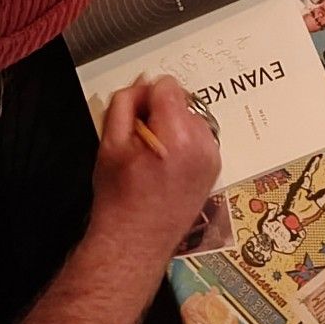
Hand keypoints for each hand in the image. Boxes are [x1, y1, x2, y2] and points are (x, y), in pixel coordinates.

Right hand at [91, 76, 220, 258]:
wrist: (136, 240)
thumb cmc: (120, 199)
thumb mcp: (110, 143)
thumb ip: (125, 102)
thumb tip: (141, 84)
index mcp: (177, 136)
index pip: (167, 85)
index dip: (145, 97)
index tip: (136, 117)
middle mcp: (202, 144)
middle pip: (181, 100)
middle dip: (160, 113)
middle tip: (140, 142)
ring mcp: (212, 157)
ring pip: (191, 117)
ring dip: (173, 127)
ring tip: (154, 157)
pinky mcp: (215, 168)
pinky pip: (199, 137)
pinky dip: (184, 143)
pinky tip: (167, 165)